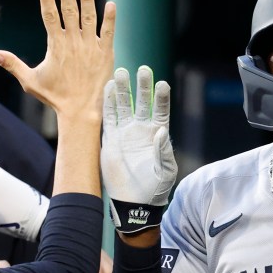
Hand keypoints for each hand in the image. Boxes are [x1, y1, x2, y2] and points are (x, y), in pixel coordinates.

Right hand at [0, 0, 114, 122]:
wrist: (80, 111)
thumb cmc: (55, 97)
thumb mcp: (30, 80)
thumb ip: (13, 64)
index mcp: (55, 46)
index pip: (49, 15)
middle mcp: (73, 42)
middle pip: (69, 11)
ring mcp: (91, 47)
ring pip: (89, 17)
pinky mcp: (106, 54)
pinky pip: (109, 32)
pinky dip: (110, 18)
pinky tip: (111, 4)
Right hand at [101, 65, 176, 232]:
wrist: (134, 202)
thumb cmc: (155, 188)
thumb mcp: (165, 171)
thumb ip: (163, 151)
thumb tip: (161, 131)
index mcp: (158, 135)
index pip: (161, 111)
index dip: (161, 98)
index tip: (162, 84)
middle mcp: (141, 130)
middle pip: (142, 102)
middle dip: (142, 86)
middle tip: (143, 69)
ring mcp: (125, 133)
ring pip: (123, 106)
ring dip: (122, 90)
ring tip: (120, 72)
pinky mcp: (110, 140)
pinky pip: (108, 118)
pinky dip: (108, 104)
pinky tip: (107, 89)